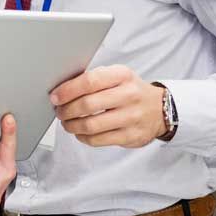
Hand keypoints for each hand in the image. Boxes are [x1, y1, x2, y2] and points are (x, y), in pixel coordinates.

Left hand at [50, 65, 165, 148]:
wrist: (160, 109)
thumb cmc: (130, 90)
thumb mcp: (117, 76)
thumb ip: (93, 79)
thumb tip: (61, 89)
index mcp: (122, 75)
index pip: (89, 81)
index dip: (67, 90)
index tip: (55, 97)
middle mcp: (129, 95)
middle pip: (87, 104)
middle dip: (66, 110)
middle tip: (59, 111)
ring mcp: (131, 117)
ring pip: (91, 125)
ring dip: (72, 125)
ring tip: (67, 123)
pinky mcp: (130, 136)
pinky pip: (98, 140)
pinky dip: (83, 137)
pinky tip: (80, 132)